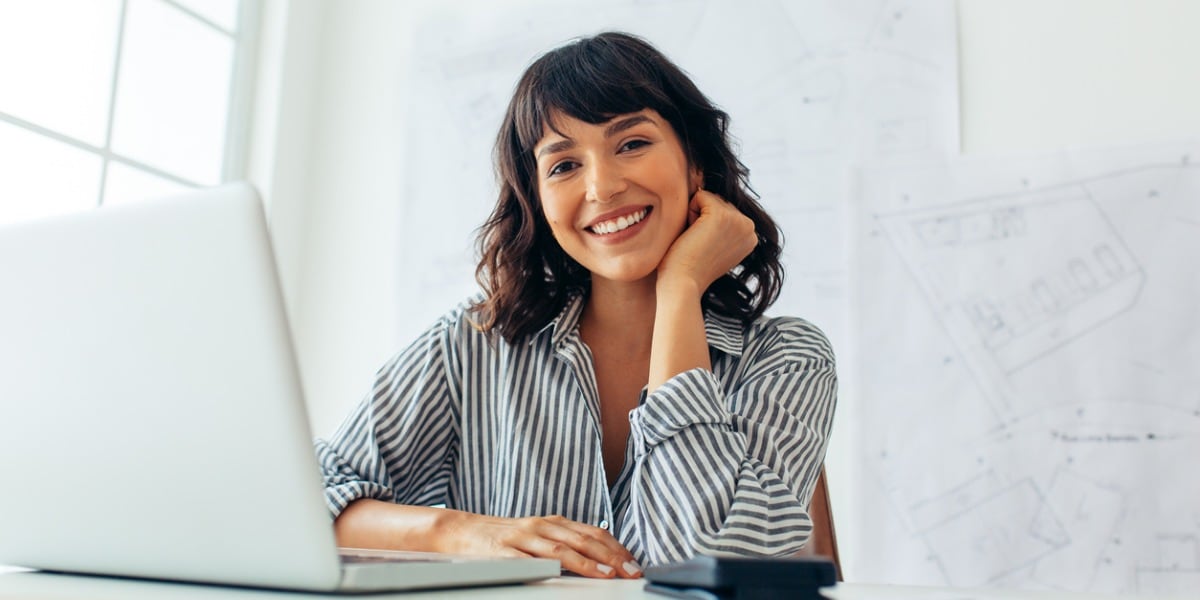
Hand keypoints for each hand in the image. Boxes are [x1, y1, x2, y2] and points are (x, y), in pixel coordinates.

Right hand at [435, 512, 641, 578]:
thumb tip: (601, 559)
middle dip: (611, 557)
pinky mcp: (502, 553)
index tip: (634, 563)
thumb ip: (565, 544)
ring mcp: (522, 538)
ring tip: (607, 574)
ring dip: (586, 563)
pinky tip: (559, 575)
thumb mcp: (539, 536)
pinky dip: (545, 567)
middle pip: (582, 540)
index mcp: (553, 523)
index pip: (592, 533)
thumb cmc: (504, 538)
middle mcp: (541, 527)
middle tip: (631, 571)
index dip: (616, 548)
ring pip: (559, 550)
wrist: (461, 531)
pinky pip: (526, 561)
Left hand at [656, 189, 756, 294]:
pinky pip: (699, 196)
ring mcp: (738, 221)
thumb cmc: (689, 267)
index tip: (706, 248)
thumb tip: (710, 192)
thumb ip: (721, 226)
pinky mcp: (721, 215)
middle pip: (717, 201)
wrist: (682, 283)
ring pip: (708, 198)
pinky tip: (692, 235)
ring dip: (694, 216)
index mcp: (750, 236)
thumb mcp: (714, 244)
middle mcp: (750, 227)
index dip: (707, 226)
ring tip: (695, 241)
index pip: (724, 210)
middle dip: (701, 219)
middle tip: (698, 245)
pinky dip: (689, 212)